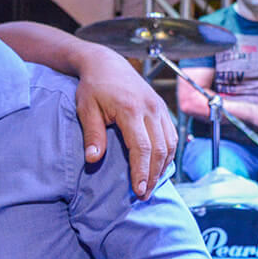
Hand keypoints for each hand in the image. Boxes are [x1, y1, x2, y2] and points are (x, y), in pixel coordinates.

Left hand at [75, 49, 175, 198]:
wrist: (106, 63)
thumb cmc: (93, 87)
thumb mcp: (86, 109)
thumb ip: (92, 135)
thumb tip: (92, 160)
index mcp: (131, 109)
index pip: (142, 147)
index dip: (141, 172)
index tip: (137, 190)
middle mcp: (150, 109)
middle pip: (160, 149)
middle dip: (153, 175)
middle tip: (143, 194)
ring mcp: (159, 108)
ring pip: (170, 143)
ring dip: (162, 167)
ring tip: (150, 184)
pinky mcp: (162, 108)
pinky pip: (171, 135)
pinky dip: (168, 153)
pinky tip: (157, 166)